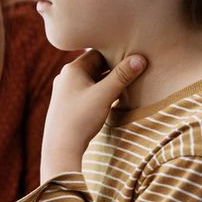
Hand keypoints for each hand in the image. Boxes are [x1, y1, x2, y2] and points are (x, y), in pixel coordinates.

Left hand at [40, 51, 146, 181]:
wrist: (61, 148)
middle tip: (134, 72)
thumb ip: (122, 76)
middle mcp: (66, 77)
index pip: (98, 53)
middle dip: (114, 69)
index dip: (116, 54)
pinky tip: (113, 99)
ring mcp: (65, 91)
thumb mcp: (104, 95)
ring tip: (127, 86)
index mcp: (72, 69)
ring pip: (93, 80)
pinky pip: (88, 92)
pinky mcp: (68, 104)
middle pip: (95, 66)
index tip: (133, 59)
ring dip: (108, 82)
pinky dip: (101, 92)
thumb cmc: (80, 119)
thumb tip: (140, 58)